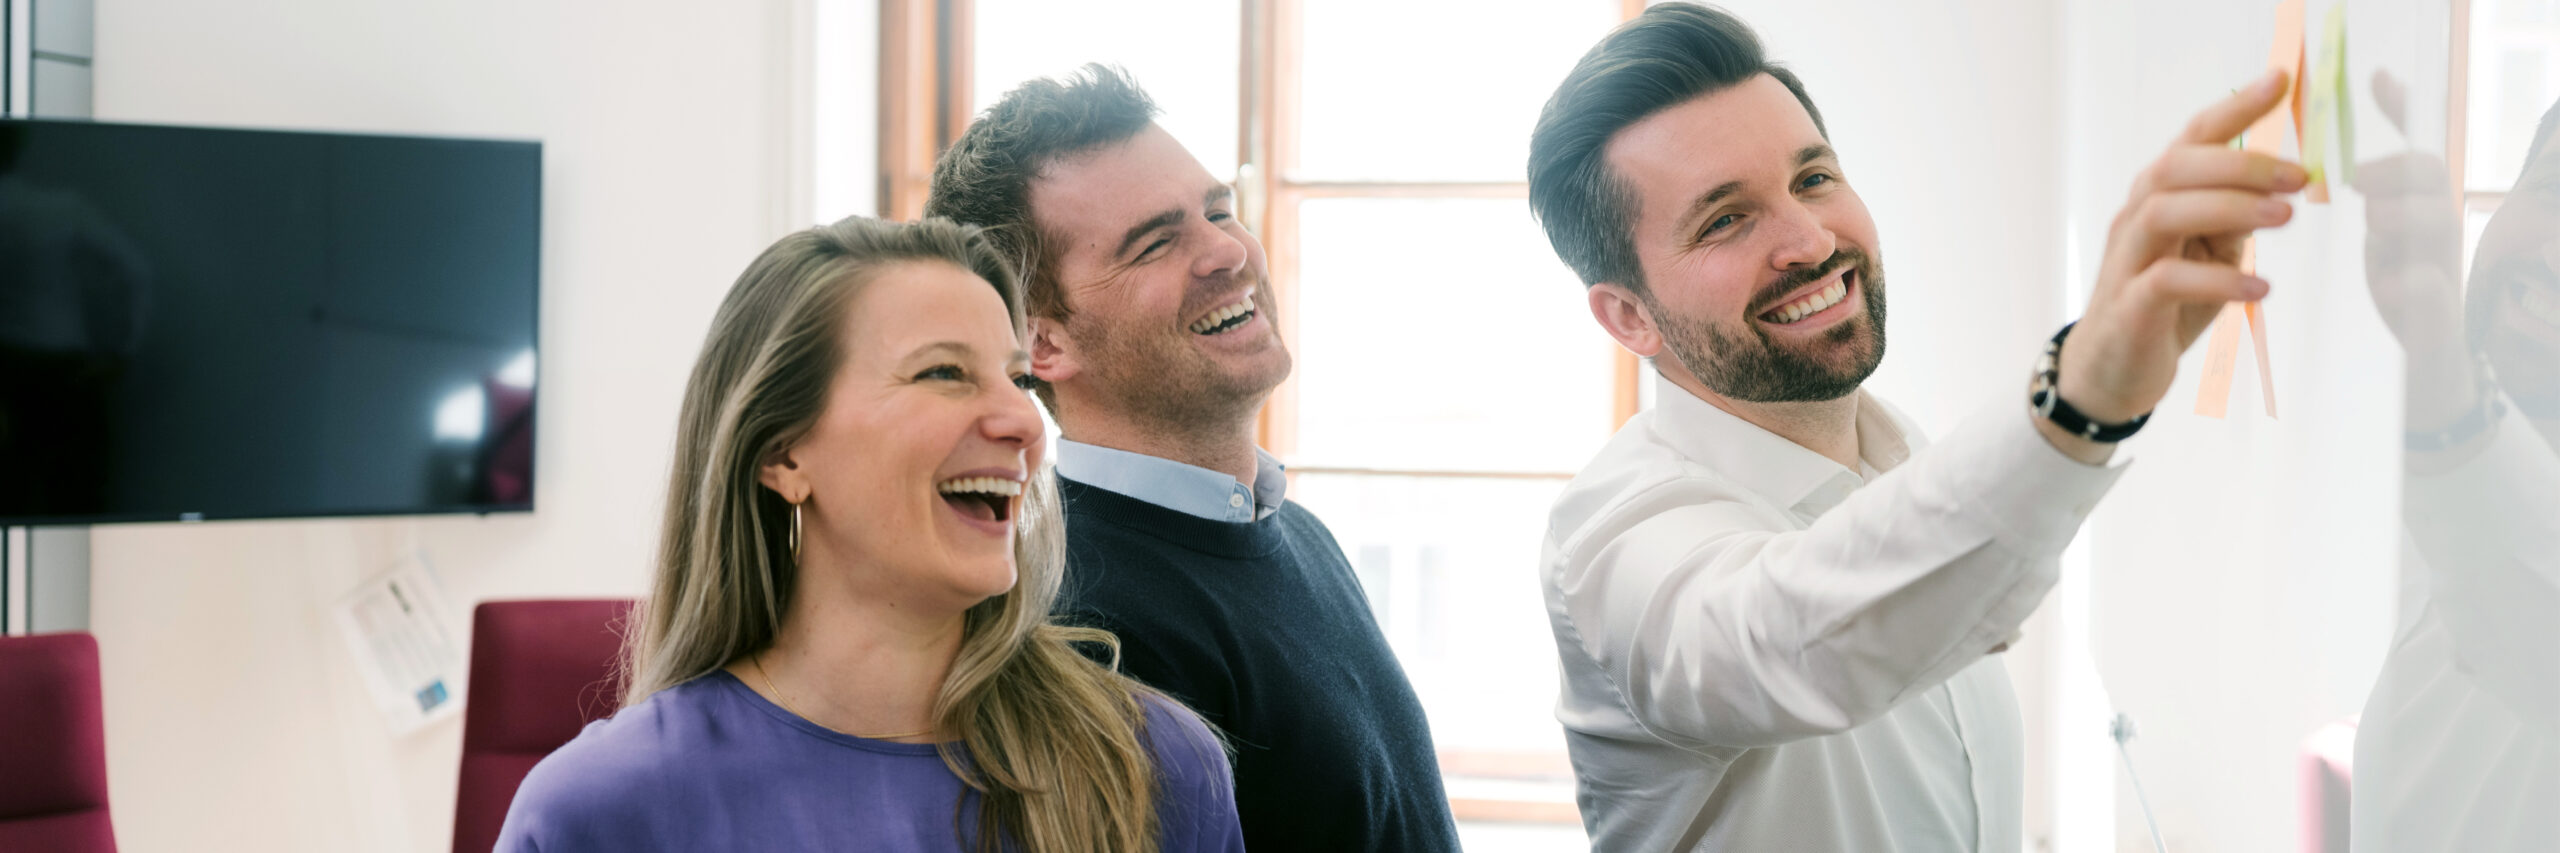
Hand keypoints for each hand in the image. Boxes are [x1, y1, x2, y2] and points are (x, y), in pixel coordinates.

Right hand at [2061, 70, 2308, 423]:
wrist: (2111, 369)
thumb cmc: (2164, 305)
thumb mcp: (2211, 253)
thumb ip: (2235, 217)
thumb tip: (2282, 183)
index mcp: (2160, 196)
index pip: (2193, 139)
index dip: (2235, 108)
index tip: (2281, 80)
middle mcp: (2136, 218)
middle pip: (2174, 167)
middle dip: (2241, 164)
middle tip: (2301, 178)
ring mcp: (2127, 260)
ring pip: (2163, 212)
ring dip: (2229, 208)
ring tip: (2285, 218)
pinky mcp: (2128, 307)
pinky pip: (2165, 280)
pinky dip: (2216, 279)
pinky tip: (2259, 287)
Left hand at [2351, 70, 2469, 370]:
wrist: (2429, 363)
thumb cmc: (2405, 288)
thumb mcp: (2386, 231)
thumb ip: (2380, 188)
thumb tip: (2362, 125)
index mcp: (2421, 208)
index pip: (2419, 149)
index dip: (2402, 112)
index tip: (2376, 79)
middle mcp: (2439, 231)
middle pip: (2432, 175)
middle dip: (2394, 169)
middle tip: (2357, 181)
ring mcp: (2444, 271)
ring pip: (2435, 225)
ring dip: (2398, 218)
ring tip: (2372, 227)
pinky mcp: (2438, 319)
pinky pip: (2432, 292)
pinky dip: (2412, 283)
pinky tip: (2390, 282)